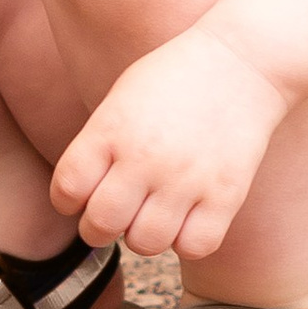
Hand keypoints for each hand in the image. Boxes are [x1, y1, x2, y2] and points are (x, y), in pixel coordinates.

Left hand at [49, 25, 291, 262]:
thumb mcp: (121, 98)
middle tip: (114, 216)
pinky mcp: (225, 196)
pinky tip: (186, 219)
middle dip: (98, 228)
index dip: (67, 201)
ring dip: (142, 236)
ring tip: (151, 214)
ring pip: (145, 244)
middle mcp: (144, 157)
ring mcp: (186, 179)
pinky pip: (194, 248)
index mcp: (111, 128)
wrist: (241, 60)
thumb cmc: (173, 78)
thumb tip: (82, 198)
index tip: (80, 198)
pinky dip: (186, 242)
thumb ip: (99, 146)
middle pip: (100, 225)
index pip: (67, 189)